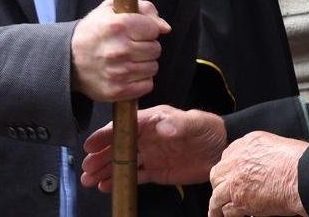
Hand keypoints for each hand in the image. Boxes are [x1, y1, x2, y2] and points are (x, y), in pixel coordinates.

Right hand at [71, 0, 169, 101]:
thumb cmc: (93, 32)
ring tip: (127, 60)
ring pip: (153, 68)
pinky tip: (126, 73)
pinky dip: (140, 80)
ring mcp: (118, 72)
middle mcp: (118, 49)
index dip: (147, 30)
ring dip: (144, 64)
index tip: (136, 32)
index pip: (154, 29)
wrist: (67, 60)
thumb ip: (144, 9)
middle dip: (146, 47)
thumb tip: (165, 28)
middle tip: (130, 46)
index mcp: (118, 25)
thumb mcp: (112, 9)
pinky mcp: (116, 91)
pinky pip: (147, 85)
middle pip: (156, 49)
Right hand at [81, 105, 226, 190]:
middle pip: (118, 146)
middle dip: (99, 156)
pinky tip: (106, 185)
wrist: (223, 149)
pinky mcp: (156, 171)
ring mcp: (150, 154)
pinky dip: (119, 180)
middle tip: (85, 168)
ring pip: (122, 162)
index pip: (124, 127)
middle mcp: (147, 137)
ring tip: (89, 180)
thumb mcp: (195, 122)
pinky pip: (134, 176)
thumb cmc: (208, 129)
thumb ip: (179, 124)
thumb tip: (162, 126)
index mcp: (152, 121)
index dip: (105, 135)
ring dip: (104, 170)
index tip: (90, 145)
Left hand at [208, 131, 308, 216]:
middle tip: (221, 192)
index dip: (228, 167)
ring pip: (217, 195)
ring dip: (217, 205)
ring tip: (216, 212)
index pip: (228, 155)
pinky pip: (226, 211)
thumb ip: (266, 152)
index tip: (229, 175)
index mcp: (249, 144)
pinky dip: (227, 215)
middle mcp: (238, 161)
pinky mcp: (240, 201)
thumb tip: (270, 161)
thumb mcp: (280, 145)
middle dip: (219, 183)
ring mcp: (236, 182)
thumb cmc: (300, 162)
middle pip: (218, 173)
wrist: (302, 178)